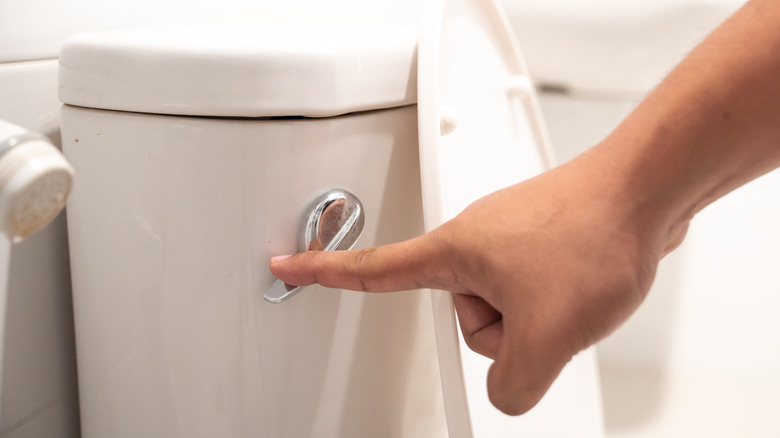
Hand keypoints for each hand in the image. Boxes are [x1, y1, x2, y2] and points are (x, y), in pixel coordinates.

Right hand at [270, 155, 682, 414]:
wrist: (647, 191)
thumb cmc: (594, 236)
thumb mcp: (547, 336)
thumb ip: (511, 385)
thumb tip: (507, 391)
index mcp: (454, 253)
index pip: (372, 270)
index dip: (324, 273)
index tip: (287, 264)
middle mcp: (475, 241)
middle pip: (464, 318)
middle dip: (507, 332)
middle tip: (545, 310)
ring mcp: (510, 239)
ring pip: (507, 310)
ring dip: (540, 317)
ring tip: (572, 290)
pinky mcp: (541, 242)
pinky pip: (535, 290)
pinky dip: (557, 299)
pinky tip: (582, 282)